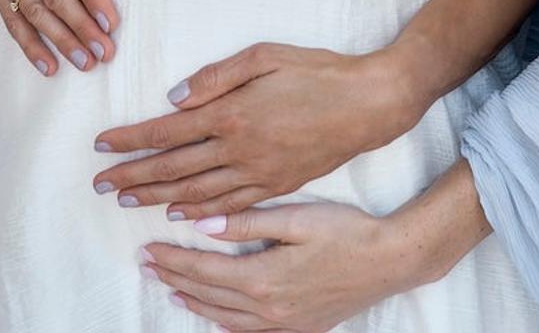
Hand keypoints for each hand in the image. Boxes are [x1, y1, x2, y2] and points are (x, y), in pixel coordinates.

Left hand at [93, 44, 421, 217]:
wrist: (370, 104)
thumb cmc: (319, 71)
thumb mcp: (266, 56)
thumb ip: (216, 76)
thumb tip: (174, 98)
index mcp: (233, 113)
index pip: (167, 131)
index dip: (131, 140)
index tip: (102, 146)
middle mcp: (240, 149)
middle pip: (173, 167)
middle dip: (132, 176)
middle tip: (99, 184)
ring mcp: (258, 173)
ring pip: (195, 191)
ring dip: (155, 198)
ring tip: (126, 201)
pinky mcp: (276, 186)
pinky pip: (228, 206)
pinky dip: (197, 211)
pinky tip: (178, 213)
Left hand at [143, 203, 418, 332]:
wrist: (391, 261)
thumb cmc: (348, 232)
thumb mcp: (297, 217)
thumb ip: (248, 222)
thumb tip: (203, 224)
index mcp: (263, 277)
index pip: (204, 269)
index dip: (173, 259)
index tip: (148, 248)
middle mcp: (267, 309)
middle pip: (208, 294)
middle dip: (174, 277)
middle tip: (147, 264)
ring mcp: (283, 324)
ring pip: (224, 318)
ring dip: (194, 302)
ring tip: (170, 288)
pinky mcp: (298, 329)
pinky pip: (248, 332)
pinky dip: (224, 323)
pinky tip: (216, 316)